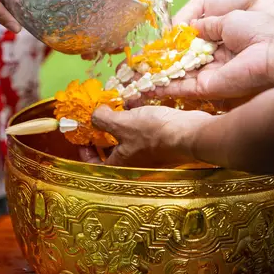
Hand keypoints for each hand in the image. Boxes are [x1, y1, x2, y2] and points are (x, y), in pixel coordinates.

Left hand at [81, 105, 211, 166]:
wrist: (191, 133)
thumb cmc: (153, 132)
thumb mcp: (122, 123)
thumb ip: (103, 119)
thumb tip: (94, 115)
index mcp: (120, 164)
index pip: (95, 166)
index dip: (86, 153)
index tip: (82, 140)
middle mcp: (133, 163)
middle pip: (111, 153)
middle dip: (102, 137)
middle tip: (97, 122)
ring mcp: (148, 155)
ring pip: (126, 142)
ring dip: (119, 127)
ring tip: (115, 110)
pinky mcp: (160, 144)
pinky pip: (140, 134)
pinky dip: (134, 123)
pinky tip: (134, 107)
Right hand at [132, 11, 273, 102]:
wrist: (271, 40)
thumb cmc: (248, 17)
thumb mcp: (217, 14)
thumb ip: (197, 23)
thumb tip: (179, 30)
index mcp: (214, 40)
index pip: (183, 47)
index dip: (165, 50)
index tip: (146, 51)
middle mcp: (209, 60)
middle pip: (177, 65)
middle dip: (155, 67)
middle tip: (133, 70)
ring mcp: (207, 74)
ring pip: (176, 78)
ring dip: (154, 80)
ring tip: (131, 81)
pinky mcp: (207, 87)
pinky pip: (180, 88)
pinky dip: (162, 88)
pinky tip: (144, 87)